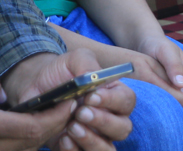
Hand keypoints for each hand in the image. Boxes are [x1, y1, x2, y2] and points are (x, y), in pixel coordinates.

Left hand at [1, 48, 133, 150]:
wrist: (36, 88)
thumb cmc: (61, 72)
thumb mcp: (73, 59)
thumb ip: (86, 63)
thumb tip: (93, 77)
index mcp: (114, 94)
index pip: (127, 101)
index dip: (112, 101)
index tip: (91, 97)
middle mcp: (110, 117)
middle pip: (123, 128)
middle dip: (103, 122)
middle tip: (80, 113)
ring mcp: (95, 135)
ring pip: (108, 148)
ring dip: (92, 140)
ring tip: (71, 127)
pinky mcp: (77, 147)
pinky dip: (75, 150)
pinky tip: (62, 139)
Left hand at [136, 35, 182, 127]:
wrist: (145, 46)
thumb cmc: (158, 46)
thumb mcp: (166, 52)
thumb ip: (174, 66)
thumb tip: (181, 85)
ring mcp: (176, 93)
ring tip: (177, 127)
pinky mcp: (165, 97)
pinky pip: (173, 109)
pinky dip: (174, 117)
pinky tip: (164, 121)